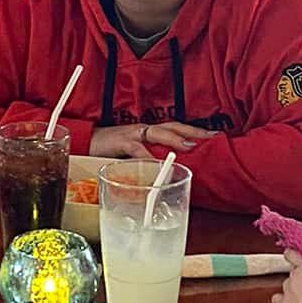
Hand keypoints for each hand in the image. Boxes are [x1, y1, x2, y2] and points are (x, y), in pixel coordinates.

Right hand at [88, 122, 219, 158]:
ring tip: (189, 147)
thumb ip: (151, 162)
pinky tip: (156, 165)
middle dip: (193, 132)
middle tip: (211, 137)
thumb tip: (170, 175)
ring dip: (174, 140)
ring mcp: (134, 134)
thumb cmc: (112, 151)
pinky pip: (137, 150)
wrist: (86, 143)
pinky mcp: (121, 142)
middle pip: (173, 127)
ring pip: (158, 133)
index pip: (177, 129)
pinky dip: (147, 158)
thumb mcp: (135, 156)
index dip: (196, 132)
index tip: (215, 136)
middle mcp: (145, 130)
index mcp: (150, 133)